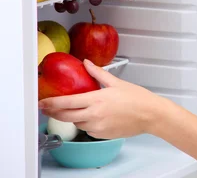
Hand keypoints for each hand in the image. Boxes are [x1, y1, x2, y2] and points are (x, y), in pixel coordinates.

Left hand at [38, 59, 164, 138]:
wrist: (150, 114)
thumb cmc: (138, 98)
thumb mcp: (117, 82)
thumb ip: (98, 73)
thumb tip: (86, 63)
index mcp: (97, 99)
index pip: (67, 102)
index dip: (51, 103)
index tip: (43, 102)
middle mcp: (94, 115)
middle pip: (65, 116)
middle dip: (53, 113)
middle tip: (47, 109)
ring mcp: (98, 127)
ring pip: (77, 123)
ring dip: (73, 117)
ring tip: (77, 110)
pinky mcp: (102, 135)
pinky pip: (88, 130)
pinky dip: (87, 124)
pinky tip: (94, 117)